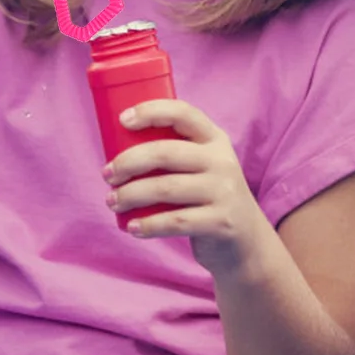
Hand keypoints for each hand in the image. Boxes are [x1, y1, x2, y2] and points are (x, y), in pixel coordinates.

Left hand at [104, 99, 271, 275]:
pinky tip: (131, 227)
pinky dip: (148, 225)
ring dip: (130, 194)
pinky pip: (176, 221)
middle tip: (107, 175)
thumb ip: (172, 152)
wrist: (247, 243)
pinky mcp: (222, 222)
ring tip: (112, 201)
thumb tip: (114, 148)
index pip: (182, 113)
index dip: (150, 112)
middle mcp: (222, 161)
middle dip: (128, 162)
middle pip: (165, 152)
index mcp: (213, 139)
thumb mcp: (200, 166)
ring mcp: (225, 192)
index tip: (122, 120)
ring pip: (165, 188)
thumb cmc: (206, 196)